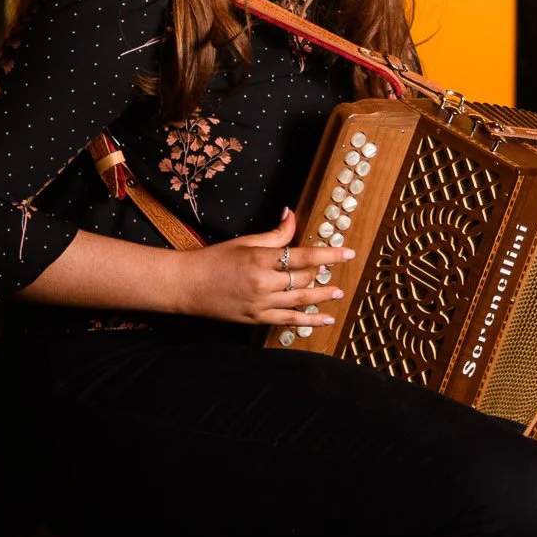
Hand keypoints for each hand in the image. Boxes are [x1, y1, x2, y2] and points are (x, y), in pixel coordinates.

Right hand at [166, 209, 354, 326]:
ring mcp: (260, 304)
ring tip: (337, 293)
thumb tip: (292, 215)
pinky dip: (309, 320)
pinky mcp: (256, 319)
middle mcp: (263, 283)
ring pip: (300, 300)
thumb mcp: (245, 241)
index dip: (329, 255)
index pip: (304, 256)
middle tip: (328, 269)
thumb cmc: (214, 259)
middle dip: (319, 273)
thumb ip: (274, 234)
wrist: (187, 285)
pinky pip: (288, 320)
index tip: (348, 253)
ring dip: (322, 296)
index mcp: (260, 259)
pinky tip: (325, 319)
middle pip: (303, 278)